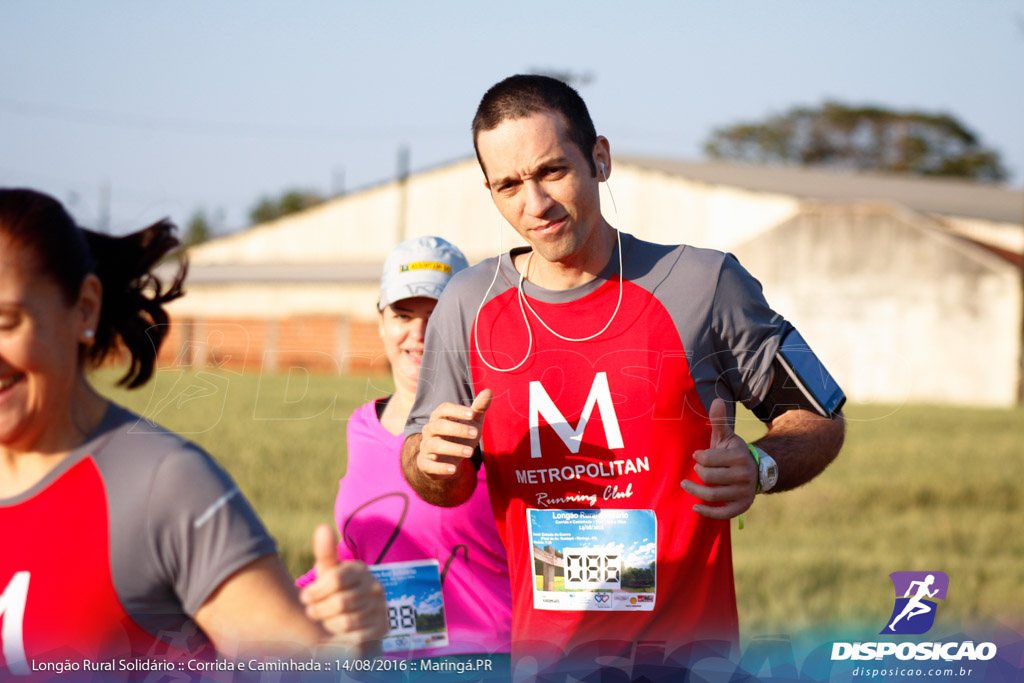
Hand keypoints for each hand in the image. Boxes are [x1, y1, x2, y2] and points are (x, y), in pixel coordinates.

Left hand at [299, 524, 387, 651]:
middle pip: (340, 602)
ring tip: (324, 620)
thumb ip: (325, 553)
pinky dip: (341, 636)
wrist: (356, 615)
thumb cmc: (336, 590)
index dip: (316, 590)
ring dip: (329, 624)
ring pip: (347, 621)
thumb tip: (322, 527)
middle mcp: (375, 586)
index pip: (336, 579)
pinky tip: (337, 630)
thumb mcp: (329, 572)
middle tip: (311, 611)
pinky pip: (357, 637)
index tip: (305, 597)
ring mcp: (381, 607)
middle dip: (320, 610)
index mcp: (360, 569)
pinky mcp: (382, 627)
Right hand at [416, 389, 491, 478]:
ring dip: (452, 448)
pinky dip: (440, 467)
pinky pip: (428, 464)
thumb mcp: (472, 423)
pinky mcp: (424, 463)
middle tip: (476, 433)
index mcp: (439, 417)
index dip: (457, 410)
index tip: (472, 414)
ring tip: (470, 452)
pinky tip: (453, 469)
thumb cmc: (460, 437)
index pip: (444, 409)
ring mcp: (425, 447)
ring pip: (433, 445)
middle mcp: (429, 430)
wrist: (449, 461)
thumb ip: (478, 408)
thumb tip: (488, 391)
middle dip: (457, 429)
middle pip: (438, 425)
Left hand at [680, 398, 756, 519]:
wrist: (755, 471)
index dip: (699, 457)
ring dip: (695, 492)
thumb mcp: (727, 437)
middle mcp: (744, 475)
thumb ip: (719, 421)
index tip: (697, 456)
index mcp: (739, 456)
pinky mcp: (742, 507)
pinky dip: (707, 512)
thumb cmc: (733, 453)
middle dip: (698, 473)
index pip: (708, 459)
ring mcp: (743, 493)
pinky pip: (723, 514)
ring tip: (685, 485)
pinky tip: (695, 507)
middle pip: (708, 477)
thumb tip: (716, 400)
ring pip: (712, 495)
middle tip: (696, 470)